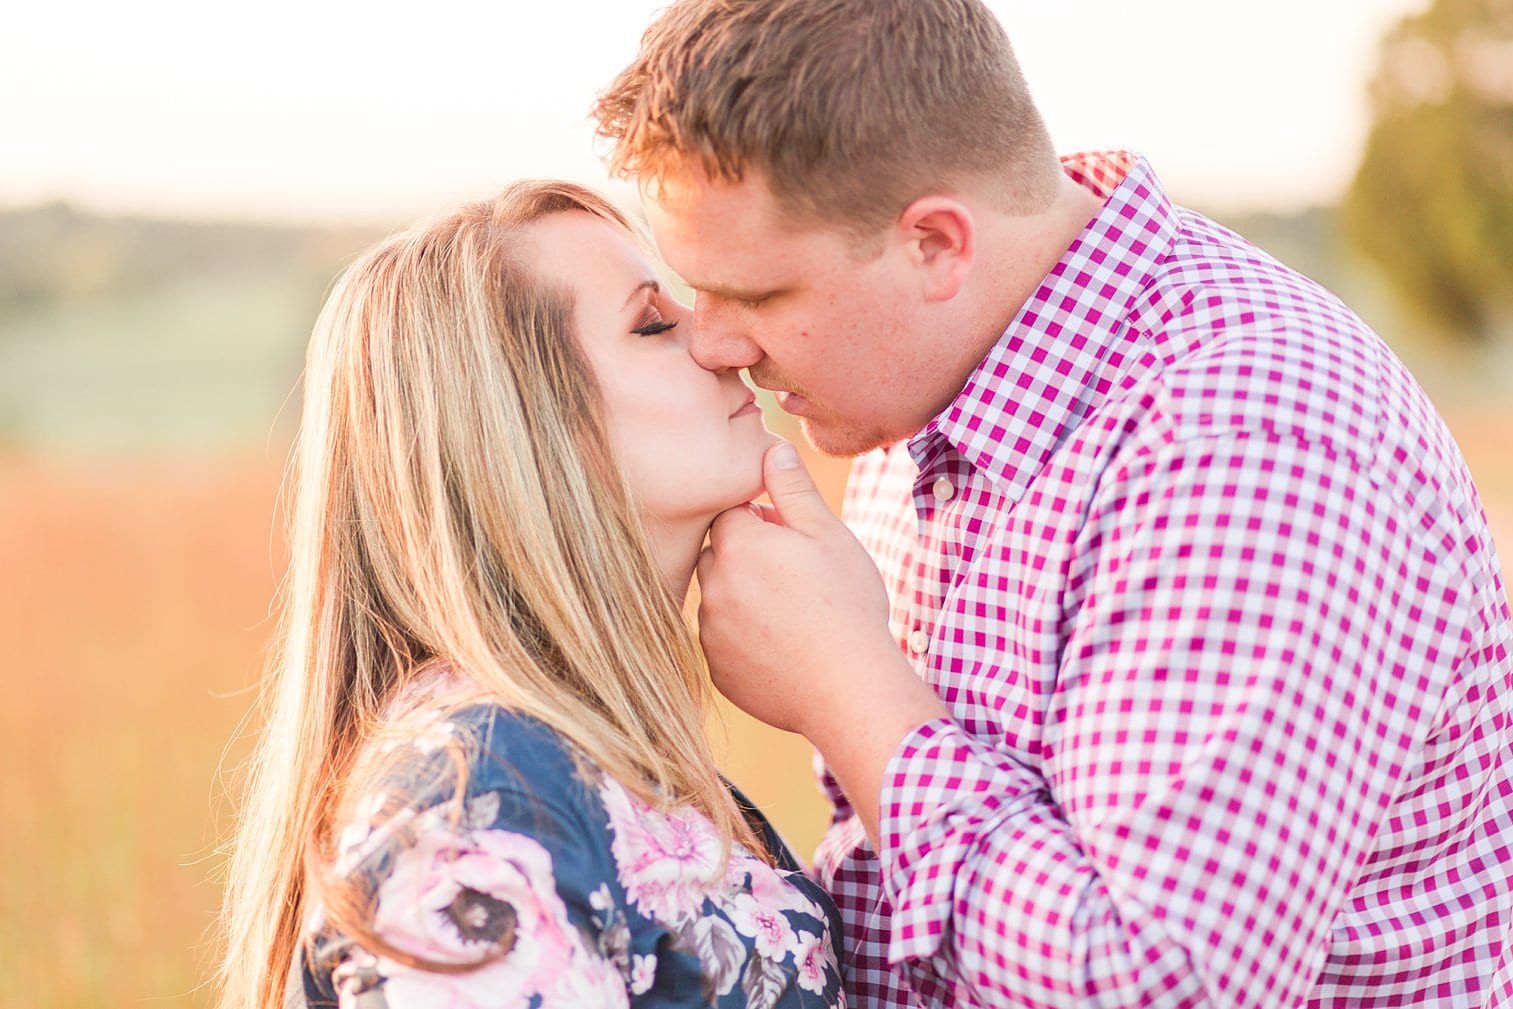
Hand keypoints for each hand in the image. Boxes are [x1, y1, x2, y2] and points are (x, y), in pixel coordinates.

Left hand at [696, 443, 942, 742]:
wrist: (850, 688)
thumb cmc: (846, 604)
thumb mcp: (828, 535)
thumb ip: (793, 490)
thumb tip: (771, 447)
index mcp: (736, 545)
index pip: (729, 515)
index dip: (762, 522)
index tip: (792, 540)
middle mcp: (712, 586)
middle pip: (718, 556)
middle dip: (747, 558)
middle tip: (795, 576)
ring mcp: (711, 633)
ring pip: (719, 601)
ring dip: (743, 599)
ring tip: (792, 614)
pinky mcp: (717, 671)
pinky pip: (723, 643)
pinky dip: (745, 641)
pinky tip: (784, 646)